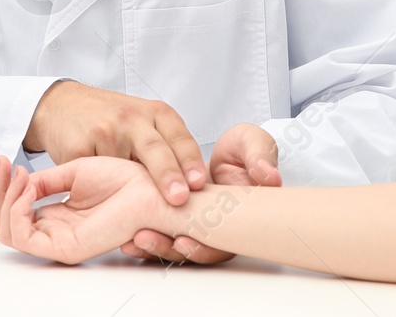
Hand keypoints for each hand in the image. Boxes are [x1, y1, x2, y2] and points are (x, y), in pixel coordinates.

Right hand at [0, 154, 176, 264]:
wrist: (150, 188)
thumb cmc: (122, 178)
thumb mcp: (72, 172)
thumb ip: (42, 181)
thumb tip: (16, 180)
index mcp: (56, 217)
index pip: (12, 213)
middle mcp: (54, 232)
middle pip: (3, 225)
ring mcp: (58, 241)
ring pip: (8, 232)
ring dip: (3, 199)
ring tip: (15, 174)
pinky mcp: (66, 247)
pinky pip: (24, 236)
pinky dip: (17, 210)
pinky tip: (27, 189)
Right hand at [22, 81, 206, 208]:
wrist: (61, 105)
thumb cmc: (110, 118)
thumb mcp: (144, 124)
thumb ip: (165, 149)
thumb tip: (192, 192)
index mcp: (154, 113)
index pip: (178, 138)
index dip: (190, 162)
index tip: (197, 183)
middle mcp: (132, 118)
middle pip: (154, 148)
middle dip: (169, 175)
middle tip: (179, 197)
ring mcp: (104, 131)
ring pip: (123, 169)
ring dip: (132, 192)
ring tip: (141, 209)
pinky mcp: (79, 147)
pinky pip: (94, 177)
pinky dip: (101, 193)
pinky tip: (104, 202)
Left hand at [121, 122, 281, 264]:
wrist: (227, 152)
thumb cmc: (245, 150)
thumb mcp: (254, 144)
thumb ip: (260, 158)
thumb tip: (269, 176)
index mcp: (239, 221)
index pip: (221, 245)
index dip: (203, 247)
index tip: (183, 241)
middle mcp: (216, 230)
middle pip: (192, 250)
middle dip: (167, 248)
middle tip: (144, 239)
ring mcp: (194, 225)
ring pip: (173, 245)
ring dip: (152, 244)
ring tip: (132, 238)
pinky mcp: (175, 218)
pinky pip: (160, 231)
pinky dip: (143, 237)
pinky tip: (125, 235)